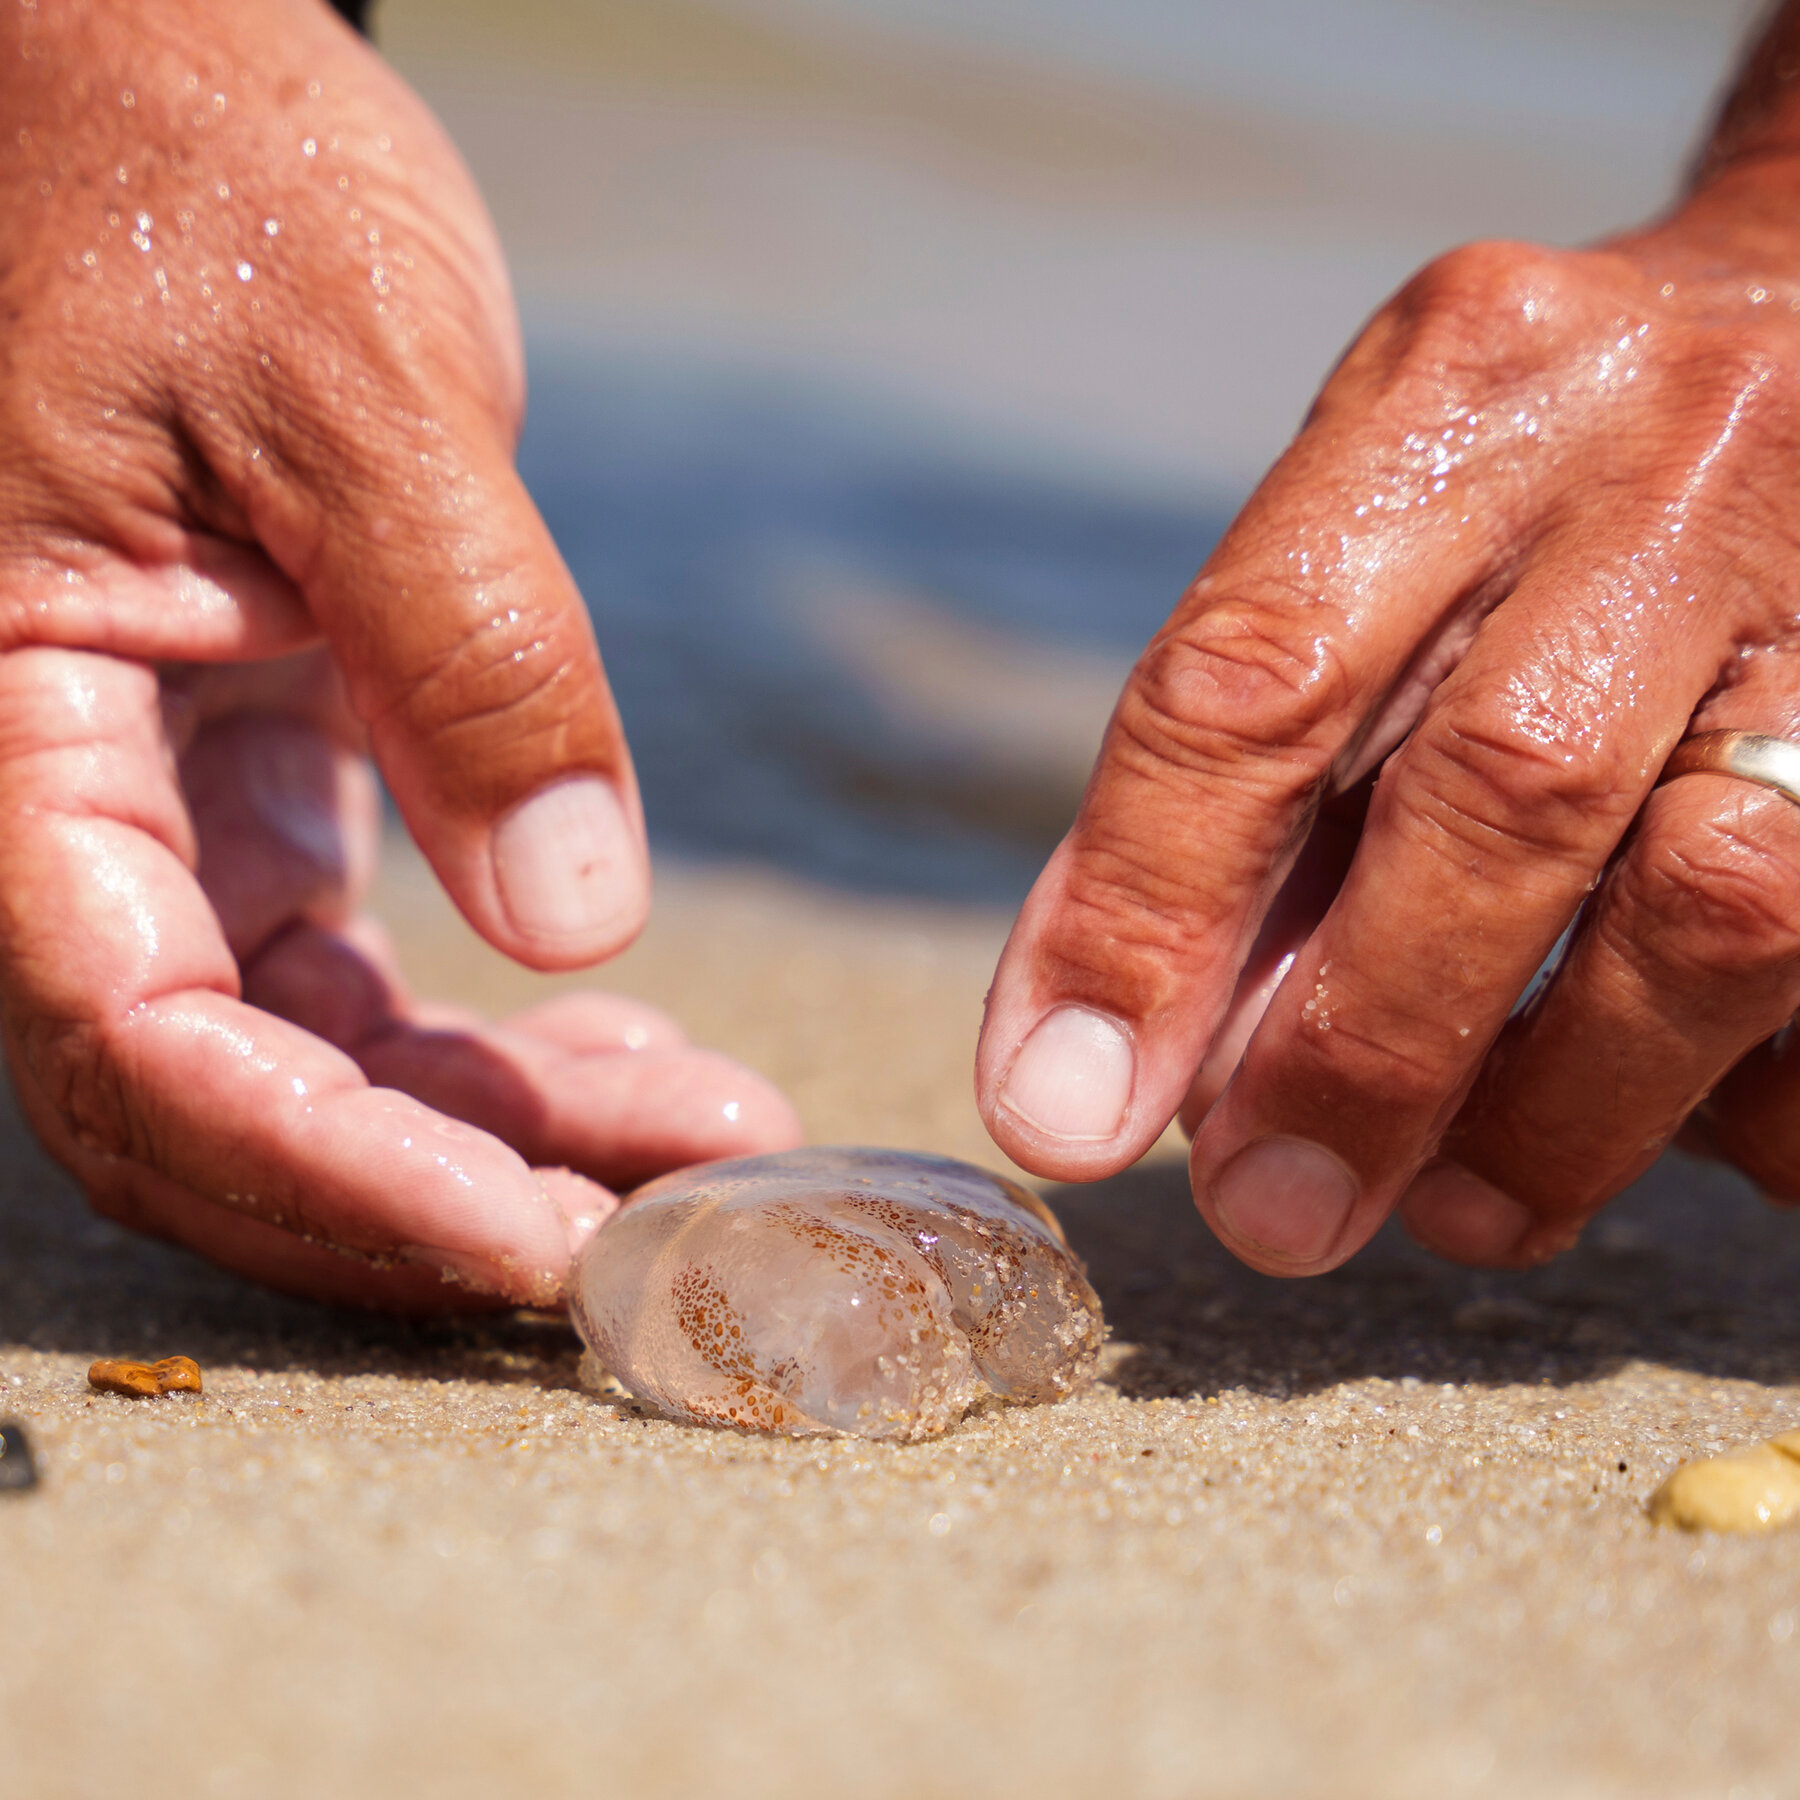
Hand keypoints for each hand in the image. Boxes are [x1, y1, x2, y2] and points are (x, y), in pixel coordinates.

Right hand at [0, 0, 799, 1309]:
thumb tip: (575, 925)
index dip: (334, 1172)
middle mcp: (53, 802)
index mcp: (6, 728)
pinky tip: (635, 1056)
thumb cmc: (206, 184)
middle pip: (220, 1099)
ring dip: (494, 1129)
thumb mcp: (359, 394)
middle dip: (435, 1186)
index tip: (538, 1235)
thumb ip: (466, 659)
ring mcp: (152, 808)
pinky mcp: (250, 783)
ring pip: (302, 1057)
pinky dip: (492, 1036)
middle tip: (661, 1222)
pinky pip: (351, 973)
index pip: (138, 1038)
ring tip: (703, 1142)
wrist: (166, 84)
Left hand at [977, 6, 1799, 1274]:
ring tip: (1457, 1207)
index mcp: (1454, 391)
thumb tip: (1128, 1063)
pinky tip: (1652, 1116)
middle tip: (1269, 1216)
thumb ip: (1241, 786)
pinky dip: (1738, 1100)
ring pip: (1729, 903)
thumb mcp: (1359, 549)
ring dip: (1560, 1112)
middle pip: (1508, 792)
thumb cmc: (1525, 483)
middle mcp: (1669, 460)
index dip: (1142, 917)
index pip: (1256, 679)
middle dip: (1368, 1048)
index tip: (1063, 1117)